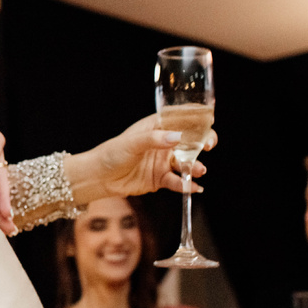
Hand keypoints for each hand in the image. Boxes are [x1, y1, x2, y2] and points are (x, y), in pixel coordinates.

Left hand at [67, 114, 215, 203]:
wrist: (98, 178)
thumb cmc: (111, 154)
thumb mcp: (131, 143)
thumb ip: (153, 140)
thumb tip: (177, 137)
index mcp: (157, 128)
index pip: (181, 120)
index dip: (196, 121)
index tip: (207, 123)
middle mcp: (164, 144)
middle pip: (190, 142)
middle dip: (202, 143)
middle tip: (208, 146)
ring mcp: (163, 162)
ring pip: (186, 163)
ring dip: (195, 166)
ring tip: (198, 170)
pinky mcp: (160, 179)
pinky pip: (178, 182)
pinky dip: (187, 185)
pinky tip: (194, 187)